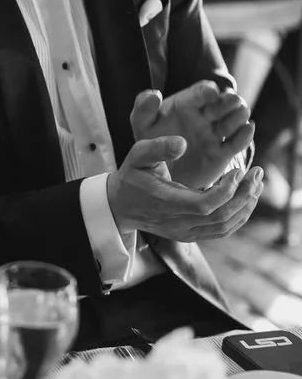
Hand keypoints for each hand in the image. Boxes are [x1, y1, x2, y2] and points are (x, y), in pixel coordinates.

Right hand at [107, 133, 263, 242]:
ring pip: (224, 226)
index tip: (238, 170)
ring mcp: (185, 232)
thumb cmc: (131, 177)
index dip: (226, 190)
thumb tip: (183, 143)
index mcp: (165, 203)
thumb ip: (158, 147)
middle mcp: (177, 223)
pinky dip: (239, 217)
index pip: (204, 205)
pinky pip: (221, 231)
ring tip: (257, 184)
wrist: (121, 206)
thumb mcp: (137, 155)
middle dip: (244, 195)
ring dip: (245, 206)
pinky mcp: (191, 235)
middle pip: (220, 216)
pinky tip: (247, 199)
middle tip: (257, 173)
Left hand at [130, 82, 253, 189]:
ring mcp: (217, 133)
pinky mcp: (223, 152)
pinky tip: (247, 129)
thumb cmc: (150, 140)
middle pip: (225, 102)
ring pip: (236, 119)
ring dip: (239, 117)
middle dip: (230, 101)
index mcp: (188, 103)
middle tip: (233, 102)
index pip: (202, 91)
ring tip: (237, 118)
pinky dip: (245, 135)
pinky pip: (238, 143)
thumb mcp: (142, 124)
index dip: (208, 91)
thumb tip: (154, 94)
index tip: (212, 94)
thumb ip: (143, 109)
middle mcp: (206, 115)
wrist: (159, 171)